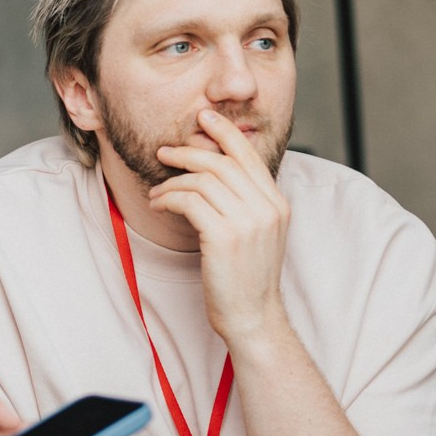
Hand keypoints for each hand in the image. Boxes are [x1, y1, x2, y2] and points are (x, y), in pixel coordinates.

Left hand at [148, 108, 291, 341]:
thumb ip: (246, 202)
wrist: (253, 318)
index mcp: (277, 203)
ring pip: (202, 181)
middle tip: (165, 151)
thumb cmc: (248, 279)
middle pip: (221, 162)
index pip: (249, 155)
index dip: (224, 131)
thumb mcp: (258, 234)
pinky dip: (168, 199)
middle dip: (188, 152)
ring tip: (157, 193)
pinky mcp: (224, 237)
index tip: (204, 117)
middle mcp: (266, 208)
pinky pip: (189, 201)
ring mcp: (247, 222)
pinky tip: (159, 205)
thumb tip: (215, 172)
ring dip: (172, 182)